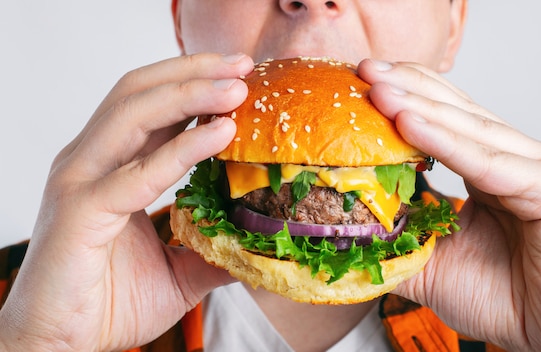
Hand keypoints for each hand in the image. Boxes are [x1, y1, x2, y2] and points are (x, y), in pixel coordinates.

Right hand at [0, 53, 253, 350]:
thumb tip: (258, 240)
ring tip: (237, 88)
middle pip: (141, 92)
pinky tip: (219, 134)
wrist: (59, 346)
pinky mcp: (81, 210)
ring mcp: (81, 181)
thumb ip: (213, 248)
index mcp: (111, 165)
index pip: (153, 105)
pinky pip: (137, 172)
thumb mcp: (178, 270)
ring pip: (134, 114)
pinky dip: (182, 148)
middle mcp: (92, 161)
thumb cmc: (109, 302)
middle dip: (195, 72)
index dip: (195, 82)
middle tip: (244, 65)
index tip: (242, 75)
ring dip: (190, 94)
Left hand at [358, 59, 540, 349]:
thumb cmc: (502, 299)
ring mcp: (540, 169)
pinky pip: (490, 163)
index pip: (447, 119)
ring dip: (420, 109)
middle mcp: (518, 159)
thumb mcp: (431, 263)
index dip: (407, 96)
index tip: (362, 80)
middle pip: (458, 112)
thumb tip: (344, 226)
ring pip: (472, 131)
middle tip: (364, 69)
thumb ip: (396, 239)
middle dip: (408, 89)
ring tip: (378, 90)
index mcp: (492, 168)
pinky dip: (448, 143)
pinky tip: (409, 124)